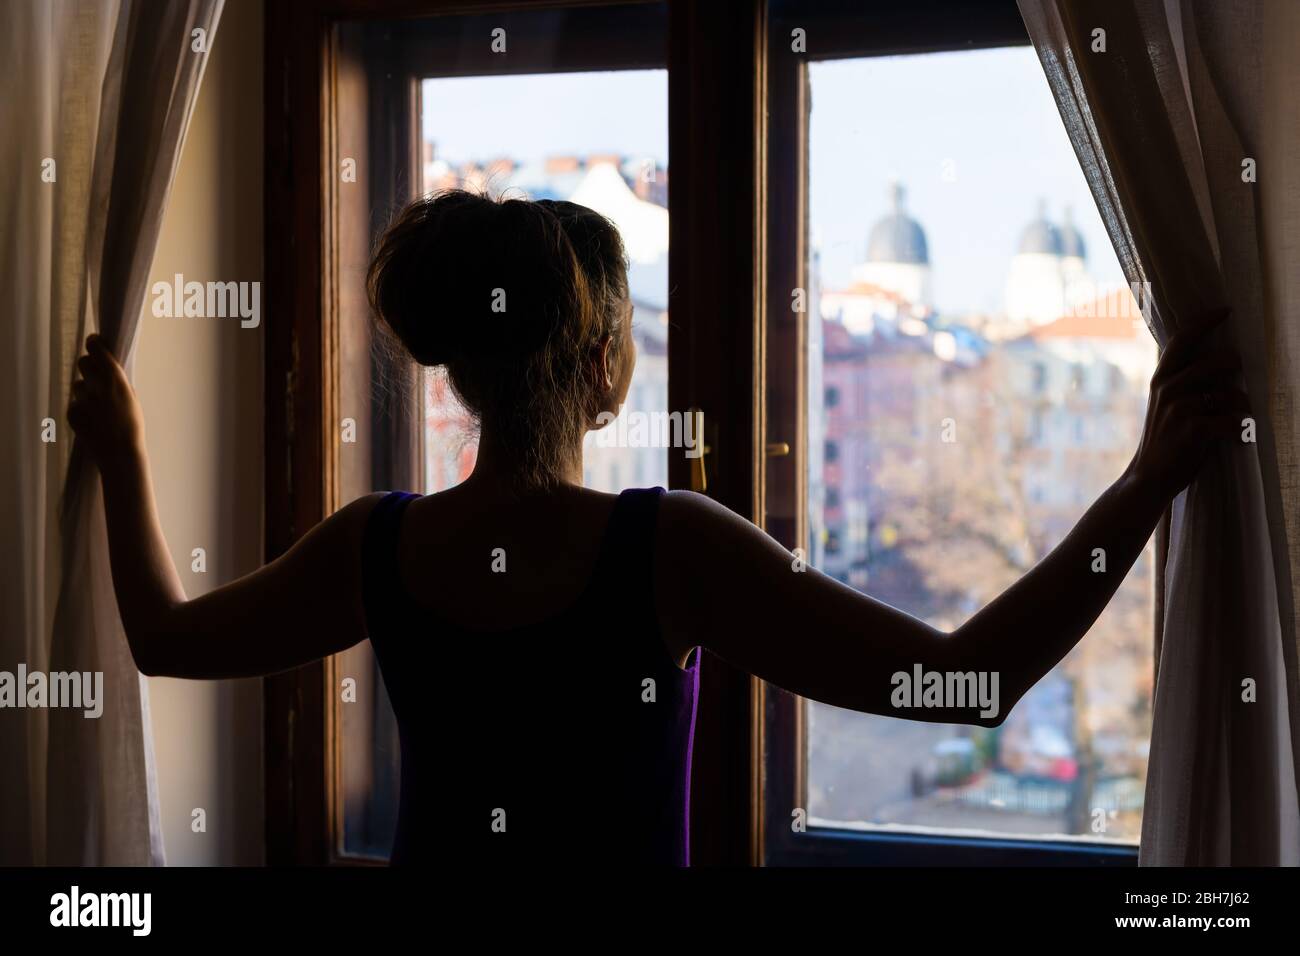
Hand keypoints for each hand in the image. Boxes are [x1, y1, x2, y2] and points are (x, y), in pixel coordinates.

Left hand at [67, 334, 144, 468]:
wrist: (120, 453)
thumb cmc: (132, 427)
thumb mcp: (132, 400)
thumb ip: (119, 383)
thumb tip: (108, 371)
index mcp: (115, 379)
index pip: (97, 350)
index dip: (94, 344)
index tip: (93, 342)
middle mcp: (97, 385)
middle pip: (83, 363)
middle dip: (89, 366)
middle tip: (95, 376)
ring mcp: (82, 399)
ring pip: (79, 386)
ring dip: (86, 392)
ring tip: (98, 409)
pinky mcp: (72, 412)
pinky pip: (74, 403)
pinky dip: (81, 409)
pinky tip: (93, 421)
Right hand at [1127, 308, 1249, 504]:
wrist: (1149, 477)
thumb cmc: (1165, 441)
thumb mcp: (1167, 405)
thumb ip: (1186, 383)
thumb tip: (1222, 363)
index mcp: (1161, 380)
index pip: (1182, 340)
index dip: (1205, 321)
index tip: (1225, 310)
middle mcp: (1168, 389)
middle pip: (1215, 362)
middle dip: (1235, 368)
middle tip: (1240, 376)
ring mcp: (1180, 408)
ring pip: (1230, 394)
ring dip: (1242, 406)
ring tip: (1239, 417)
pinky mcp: (1193, 429)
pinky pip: (1232, 421)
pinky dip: (1238, 430)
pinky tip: (1232, 437)